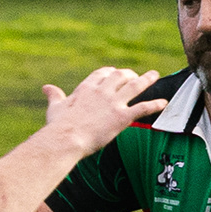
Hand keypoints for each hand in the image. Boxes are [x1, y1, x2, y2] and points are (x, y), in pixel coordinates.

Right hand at [45, 67, 165, 156]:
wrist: (67, 139)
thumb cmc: (59, 126)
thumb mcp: (55, 107)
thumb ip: (54, 95)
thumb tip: (46, 87)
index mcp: (86, 89)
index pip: (101, 74)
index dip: (110, 72)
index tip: (114, 72)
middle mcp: (102, 92)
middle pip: (120, 76)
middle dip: (129, 74)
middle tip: (136, 76)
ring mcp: (113, 103)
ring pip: (134, 86)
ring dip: (146, 80)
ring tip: (155, 75)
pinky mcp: (122, 117)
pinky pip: (143, 107)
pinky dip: (155, 104)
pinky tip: (164, 103)